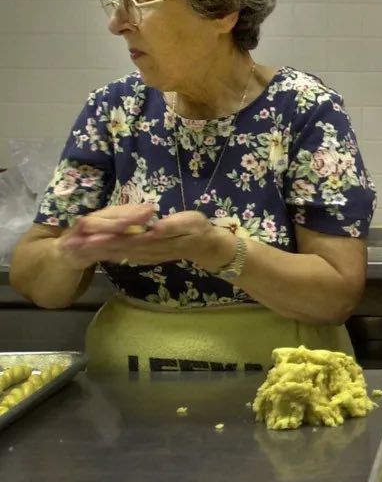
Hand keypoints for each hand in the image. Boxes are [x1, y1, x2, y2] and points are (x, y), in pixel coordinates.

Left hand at [59, 208, 234, 271]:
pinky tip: (98, 254)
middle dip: (95, 247)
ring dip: (98, 252)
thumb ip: (172, 226)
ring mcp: (147, 256)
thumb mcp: (192, 223)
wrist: (209, 247)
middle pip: (117, 248)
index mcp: (155, 240)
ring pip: (118, 254)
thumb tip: (154, 228)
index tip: (88, 236)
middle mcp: (148, 250)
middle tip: (72, 245)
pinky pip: (124, 257)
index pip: (127, 239)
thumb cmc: (201, 231)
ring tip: (78, 250)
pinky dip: (110, 256)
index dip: (107, 238)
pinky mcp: (147, 256)